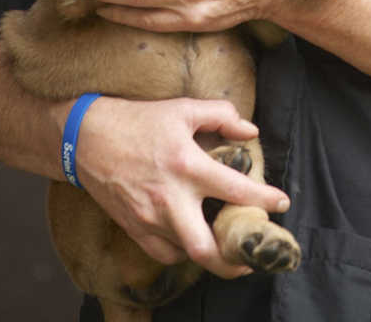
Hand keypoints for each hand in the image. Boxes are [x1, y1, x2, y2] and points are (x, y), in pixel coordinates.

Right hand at [72, 95, 289, 276]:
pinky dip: (183, 249)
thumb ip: (222, 115)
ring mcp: (150, 218)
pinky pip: (165, 253)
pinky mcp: (134, 228)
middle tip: (250, 255)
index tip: (282, 204)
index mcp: (187, 165)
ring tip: (225, 246)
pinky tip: (192, 237)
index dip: (265, 200)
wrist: (87, 138)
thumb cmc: (139, 120)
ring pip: (187, 254)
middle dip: (234, 261)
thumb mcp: (183, 108)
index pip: (236, 190)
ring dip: (210, 253)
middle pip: (206, 249)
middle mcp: (171, 199)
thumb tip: (251, 132)